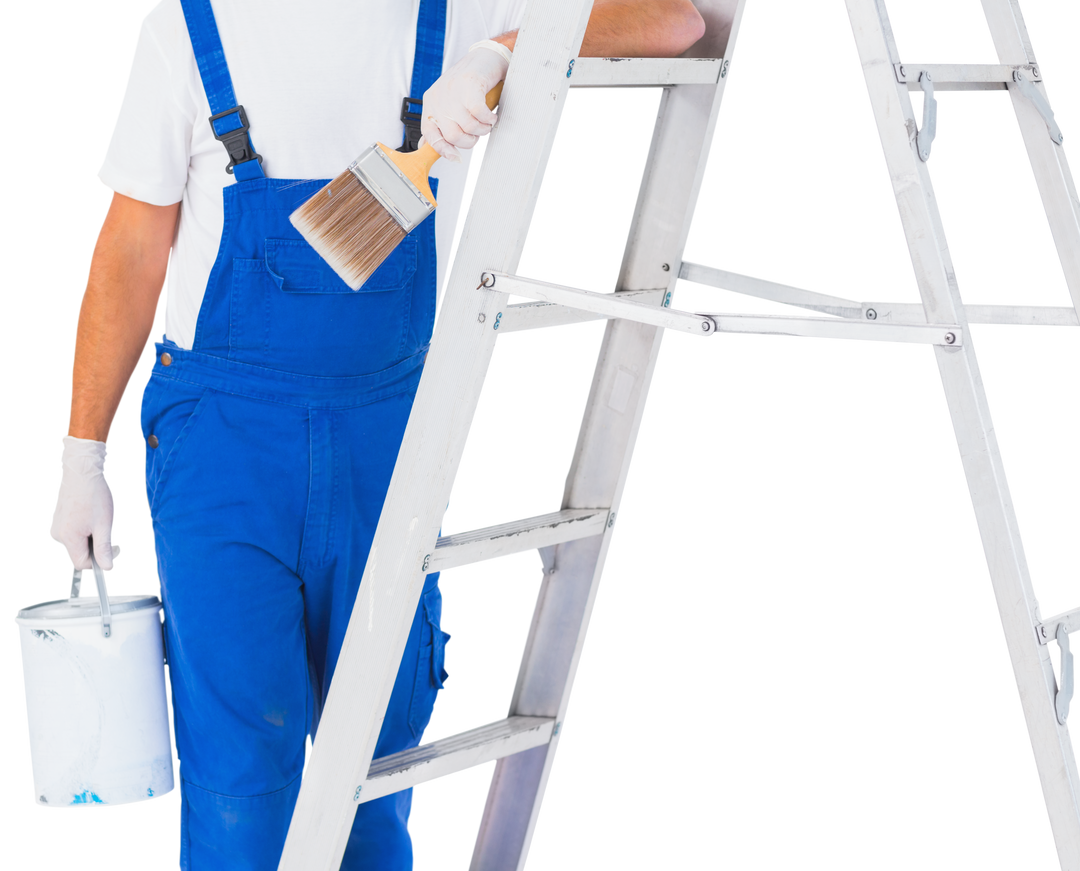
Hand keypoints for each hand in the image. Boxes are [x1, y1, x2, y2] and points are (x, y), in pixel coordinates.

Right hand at [47, 434, 123, 572]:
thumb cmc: (93, 496)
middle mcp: (59, 535)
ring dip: (91, 536)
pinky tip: (91, 515)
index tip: (110, 557)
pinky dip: (85, 528)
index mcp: (69, 538)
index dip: (98, 563)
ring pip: (78, 542)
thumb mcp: (104, 525)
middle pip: (80, 552)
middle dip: (96, 547)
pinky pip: (74, 532)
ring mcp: (57, 526)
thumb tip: (107, 567)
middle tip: (109, 531)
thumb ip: (104, 549)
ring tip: (99, 519)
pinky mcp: (59, 520)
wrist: (82, 473)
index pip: (83, 564)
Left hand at [419, 43, 509, 162]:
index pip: (430, 134)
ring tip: (486, 123)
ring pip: (467, 127)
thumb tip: (430, 147)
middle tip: (478, 134)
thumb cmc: (470, 81)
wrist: (485, 57)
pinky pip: (478, 113)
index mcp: (431, 103)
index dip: (443, 149)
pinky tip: (491, 115)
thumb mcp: (449, 103)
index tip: (455, 157)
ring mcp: (453, 90)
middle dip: (469, 141)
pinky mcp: (469, 85)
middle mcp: (439, 97)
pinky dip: (488, 118)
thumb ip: (441, 124)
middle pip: (452, 135)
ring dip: (482, 130)